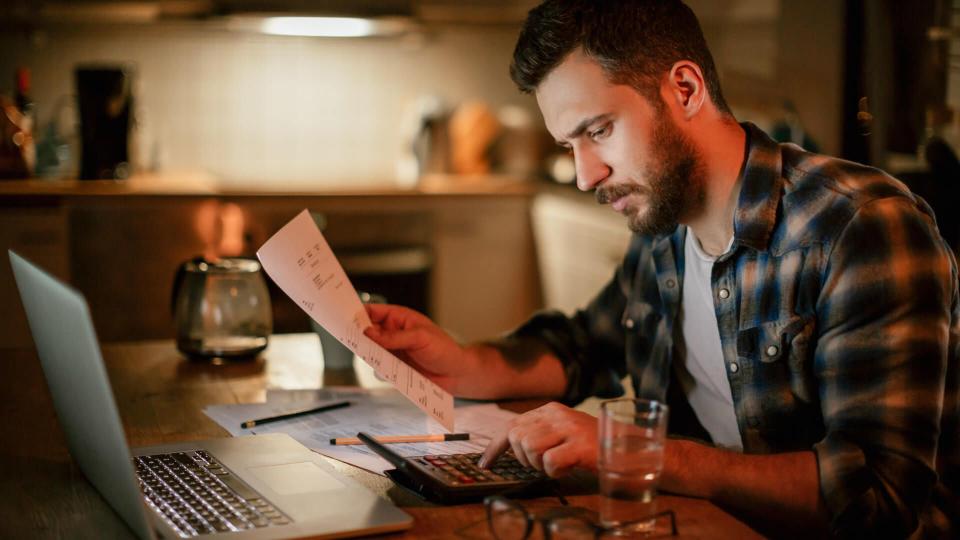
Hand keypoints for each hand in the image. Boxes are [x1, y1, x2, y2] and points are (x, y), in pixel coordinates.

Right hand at [363, 304, 469, 393]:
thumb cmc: (444, 350)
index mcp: (400, 319)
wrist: (457, 375)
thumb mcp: (421, 338)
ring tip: (376, 358)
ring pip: (371, 352)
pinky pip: (379, 369)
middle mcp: (393, 334)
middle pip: (368, 333)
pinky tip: (389, 372)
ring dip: (371, 356)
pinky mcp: (395, 369)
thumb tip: (369, 333)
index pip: (373, 312)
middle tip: (353, 341)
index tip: (345, 318)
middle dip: (359, 337)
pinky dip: (380, 371)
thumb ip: (394, 337)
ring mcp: (393, 352)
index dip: (358, 314)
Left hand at [478, 402, 597, 477]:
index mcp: (550, 410)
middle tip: (541, 464)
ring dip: (540, 465)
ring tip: (558, 464)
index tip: (486, 463)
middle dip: (523, 458)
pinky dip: (556, 473)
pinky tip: (569, 468)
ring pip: (530, 449)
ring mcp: (569, 428)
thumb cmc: (593, 445)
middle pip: (517, 437)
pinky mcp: (579, 445)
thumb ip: (539, 434)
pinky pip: (549, 463)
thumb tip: (511, 446)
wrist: (628, 449)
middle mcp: (557, 414)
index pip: (512, 425)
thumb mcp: (563, 433)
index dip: (496, 446)